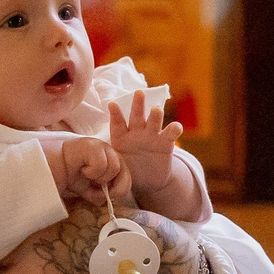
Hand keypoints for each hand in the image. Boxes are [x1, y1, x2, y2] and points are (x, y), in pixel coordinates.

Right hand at [49, 135, 129, 205]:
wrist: (52, 167)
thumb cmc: (72, 176)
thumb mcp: (90, 190)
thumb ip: (102, 195)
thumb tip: (110, 200)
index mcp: (113, 161)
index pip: (128, 177)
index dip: (119, 189)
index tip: (106, 193)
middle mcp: (110, 151)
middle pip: (125, 173)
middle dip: (112, 186)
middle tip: (97, 186)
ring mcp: (102, 146)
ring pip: (115, 167)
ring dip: (100, 177)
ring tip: (87, 175)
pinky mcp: (92, 145)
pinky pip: (102, 164)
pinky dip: (92, 172)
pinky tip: (83, 170)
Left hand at [108, 90, 202, 219]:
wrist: (148, 180)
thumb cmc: (129, 171)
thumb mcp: (117, 168)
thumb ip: (111, 165)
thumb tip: (98, 169)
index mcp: (122, 137)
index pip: (117, 123)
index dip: (116, 114)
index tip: (112, 104)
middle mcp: (137, 131)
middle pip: (137, 114)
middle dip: (138, 104)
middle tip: (138, 93)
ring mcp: (152, 135)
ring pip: (154, 120)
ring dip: (155, 114)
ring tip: (155, 110)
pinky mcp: (166, 142)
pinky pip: (171, 132)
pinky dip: (175, 128)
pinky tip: (175, 128)